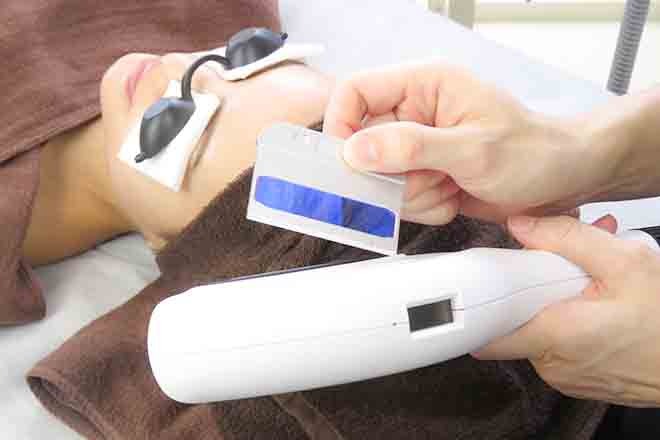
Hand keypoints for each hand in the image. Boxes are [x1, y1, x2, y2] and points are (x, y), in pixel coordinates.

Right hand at [323, 62, 616, 224]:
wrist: (562, 180)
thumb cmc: (534, 152)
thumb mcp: (473, 148)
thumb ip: (412, 147)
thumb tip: (356, 151)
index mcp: (424, 85)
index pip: (354, 92)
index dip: (341, 126)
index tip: (351, 163)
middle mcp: (414, 113)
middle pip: (362, 146)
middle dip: (391, 176)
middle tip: (427, 180)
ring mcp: (416, 146)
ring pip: (379, 180)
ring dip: (412, 195)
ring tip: (451, 186)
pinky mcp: (422, 174)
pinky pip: (398, 199)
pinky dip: (425, 206)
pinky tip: (454, 196)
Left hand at [473, 214, 659, 406]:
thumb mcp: (625, 263)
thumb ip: (566, 238)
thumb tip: (521, 224)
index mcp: (553, 336)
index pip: (486, 330)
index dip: (480, 304)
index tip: (482, 283)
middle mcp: (552, 363)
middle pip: (516, 318)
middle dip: (534, 288)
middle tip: (561, 267)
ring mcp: (564, 375)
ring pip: (538, 329)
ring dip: (554, 302)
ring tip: (587, 284)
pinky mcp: (577, 378)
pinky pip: (558, 345)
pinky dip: (568, 321)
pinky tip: (593, 304)